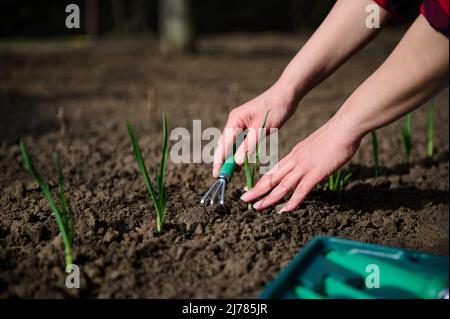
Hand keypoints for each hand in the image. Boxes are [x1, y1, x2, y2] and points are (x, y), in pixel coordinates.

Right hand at [213, 81, 297, 177]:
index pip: (223, 144)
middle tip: (222, 177)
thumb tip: (236, 161)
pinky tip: (242, 164)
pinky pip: (243, 143)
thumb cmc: (275, 107)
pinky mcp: (251, 128)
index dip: (219, 160)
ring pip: (234, 145)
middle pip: (225, 145)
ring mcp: (243, 125)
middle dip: (223, 161)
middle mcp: (236, 122)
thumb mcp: (262, 128)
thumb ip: (249, 145)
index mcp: (235, 120)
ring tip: (231, 174)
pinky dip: (242, 153)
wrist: (287, 94)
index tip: (217, 174)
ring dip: (232, 159)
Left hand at [240, 118, 360, 211]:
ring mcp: (304, 167)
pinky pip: (302, 190)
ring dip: (269, 198)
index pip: (274, 170)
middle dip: (257, 190)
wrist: (344, 128)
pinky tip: (285, 210)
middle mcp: (295, 161)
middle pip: (272, 178)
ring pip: (282, 185)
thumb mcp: (315, 146)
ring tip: (257, 207)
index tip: (251, 188)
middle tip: (244, 199)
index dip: (261, 181)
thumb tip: (307, 167)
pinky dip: (292, 201)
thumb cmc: (334, 136)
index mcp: (294, 154)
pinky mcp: (316, 173)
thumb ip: (308, 157)